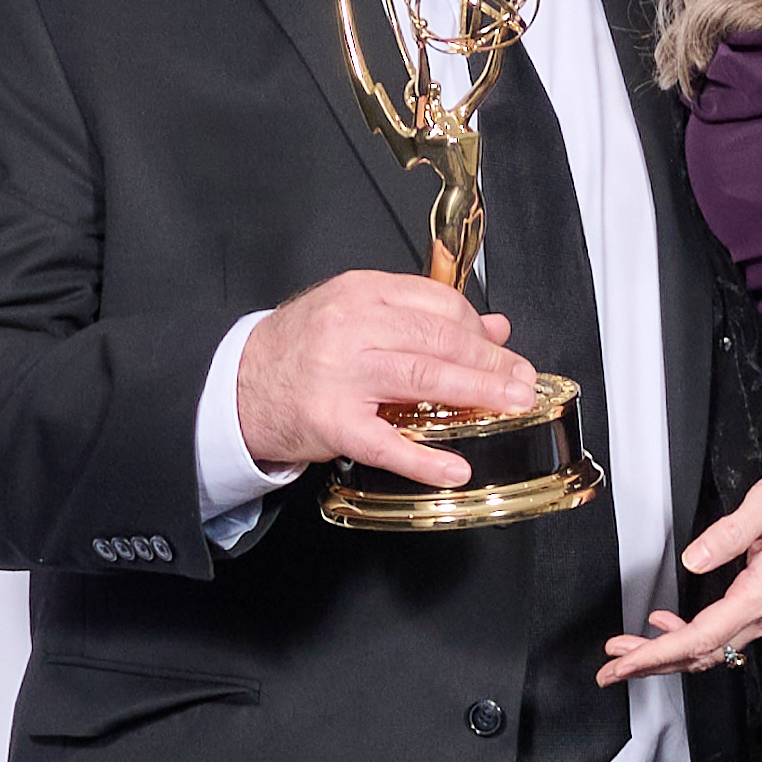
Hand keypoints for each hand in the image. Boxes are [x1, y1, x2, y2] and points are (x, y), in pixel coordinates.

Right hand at [235, 270, 535, 488]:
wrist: (238, 384)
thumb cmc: (301, 350)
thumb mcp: (358, 316)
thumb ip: (422, 317)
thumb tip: (494, 326)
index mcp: (361, 292)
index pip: (437, 304)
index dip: (478, 328)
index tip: (503, 349)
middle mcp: (351, 327)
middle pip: (438, 339)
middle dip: (491, 361)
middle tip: (523, 380)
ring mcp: (340, 375)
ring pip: (422, 379)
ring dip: (476, 393)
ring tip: (510, 406)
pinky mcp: (330, 421)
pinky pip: (385, 443)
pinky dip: (425, 460)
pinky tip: (455, 469)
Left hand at [598, 450, 761, 684]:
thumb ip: (728, 534)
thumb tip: (693, 559)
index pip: (700, 637)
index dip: (656, 654)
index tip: (623, 663)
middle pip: (703, 653)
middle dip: (654, 662)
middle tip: (613, 666)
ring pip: (713, 648)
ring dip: (670, 653)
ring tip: (631, 649)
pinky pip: (726, 635)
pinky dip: (693, 639)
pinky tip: (669, 627)